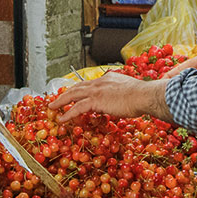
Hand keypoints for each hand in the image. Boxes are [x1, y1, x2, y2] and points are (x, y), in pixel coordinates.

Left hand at [48, 73, 172, 123]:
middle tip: (56, 99)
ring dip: (61, 101)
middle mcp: (100, 82)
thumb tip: (121, 100)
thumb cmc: (142, 96)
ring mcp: (96, 90)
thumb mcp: (130, 91)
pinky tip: (62, 119)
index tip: (73, 93)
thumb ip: (121, 94)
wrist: (144, 95)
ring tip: (52, 107)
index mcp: (108, 79)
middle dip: (65, 93)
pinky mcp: (95, 100)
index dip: (79, 89)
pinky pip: (77, 107)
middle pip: (77, 87)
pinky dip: (68, 113)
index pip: (89, 84)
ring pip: (73, 95)